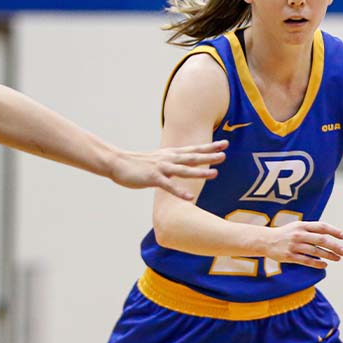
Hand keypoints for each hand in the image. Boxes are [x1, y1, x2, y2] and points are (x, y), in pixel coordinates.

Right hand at [110, 140, 227, 198]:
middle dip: (209, 156)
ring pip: (184, 170)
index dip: (210, 147)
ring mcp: (162, 168)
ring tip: (215, 173)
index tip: (225, 144)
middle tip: (224, 154)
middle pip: (193, 157)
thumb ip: (171, 162)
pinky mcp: (153, 178)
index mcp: (171, 154)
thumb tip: (182, 164)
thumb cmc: (138, 163)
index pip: (194, 149)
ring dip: (200, 172)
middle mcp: (169, 159)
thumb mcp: (158, 160)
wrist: (117, 163)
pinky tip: (190, 197)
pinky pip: (169, 186)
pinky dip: (180, 192)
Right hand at [265, 221, 342, 269]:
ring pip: (316, 251)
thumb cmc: (286, 234)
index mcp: (302, 225)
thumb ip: (311, 229)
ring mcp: (294, 246)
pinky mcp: (290, 256)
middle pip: (321, 240)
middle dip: (335, 246)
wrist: (266, 240)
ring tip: (337, 258)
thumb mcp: (297, 226)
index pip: (321, 227)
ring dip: (329, 255)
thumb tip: (330, 235)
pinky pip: (307, 260)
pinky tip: (325, 265)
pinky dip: (317, 263)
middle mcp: (299, 234)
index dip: (334, 231)